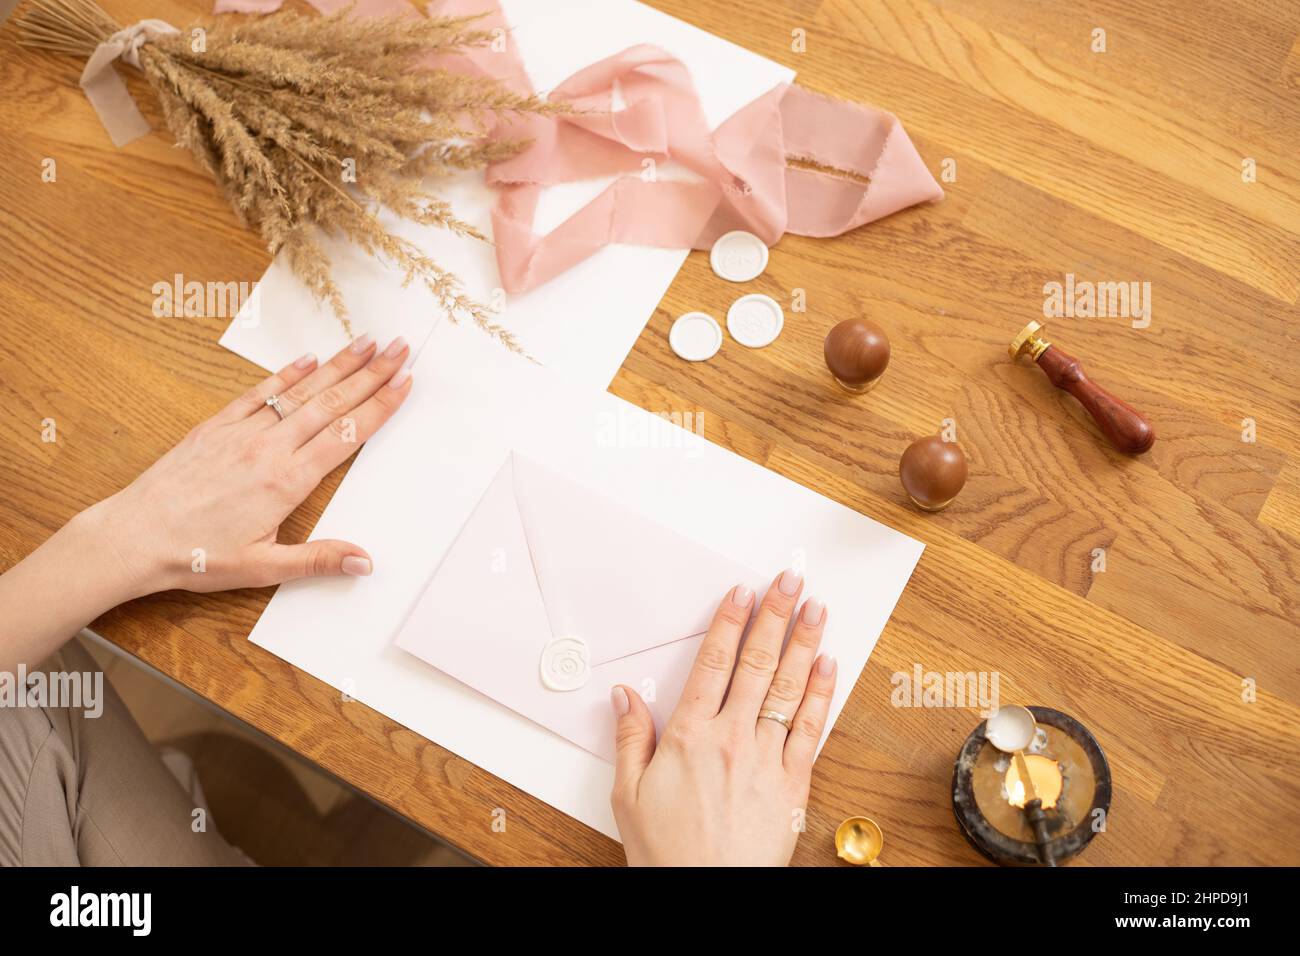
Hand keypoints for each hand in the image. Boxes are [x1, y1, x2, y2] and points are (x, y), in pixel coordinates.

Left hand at [81, 334, 412, 596]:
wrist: (134, 536)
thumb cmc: (196, 554)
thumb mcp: (263, 567)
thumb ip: (318, 560)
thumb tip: (364, 560)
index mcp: (287, 481)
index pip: (346, 435)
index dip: (380, 407)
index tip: (405, 383)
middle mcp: (269, 448)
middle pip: (332, 403)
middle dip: (371, 373)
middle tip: (399, 348)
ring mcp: (242, 432)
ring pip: (301, 391)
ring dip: (337, 365)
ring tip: (365, 342)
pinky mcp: (217, 427)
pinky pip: (259, 393)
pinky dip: (286, 374)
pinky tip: (308, 359)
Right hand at [609, 569, 835, 865]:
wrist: (709, 896)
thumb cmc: (669, 854)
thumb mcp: (629, 796)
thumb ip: (630, 740)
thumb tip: (623, 697)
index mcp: (690, 736)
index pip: (713, 663)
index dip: (730, 622)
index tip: (742, 593)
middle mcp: (733, 738)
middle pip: (757, 663)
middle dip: (775, 616)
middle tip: (789, 581)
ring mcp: (768, 758)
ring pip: (789, 687)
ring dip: (805, 643)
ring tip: (816, 609)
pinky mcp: (793, 783)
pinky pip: (811, 728)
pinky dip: (820, 693)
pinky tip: (828, 665)